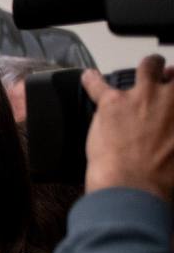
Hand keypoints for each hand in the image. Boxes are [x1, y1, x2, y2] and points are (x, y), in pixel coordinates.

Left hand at [83, 54, 173, 198]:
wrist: (136, 186)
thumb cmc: (165, 178)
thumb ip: (173, 132)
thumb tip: (170, 133)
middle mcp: (171, 97)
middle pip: (173, 74)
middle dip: (169, 75)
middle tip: (166, 78)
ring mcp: (142, 96)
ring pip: (147, 67)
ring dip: (147, 66)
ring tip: (146, 67)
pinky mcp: (112, 102)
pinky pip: (98, 84)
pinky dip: (91, 80)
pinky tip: (88, 76)